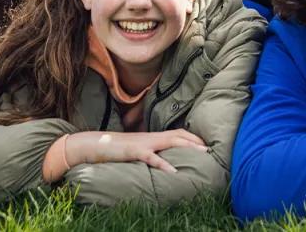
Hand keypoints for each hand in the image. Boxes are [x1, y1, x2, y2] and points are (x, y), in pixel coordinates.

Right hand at [65, 129, 206, 173]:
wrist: (95, 144)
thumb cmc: (115, 149)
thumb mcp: (135, 150)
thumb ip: (149, 152)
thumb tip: (160, 158)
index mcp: (152, 137)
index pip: (176, 133)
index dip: (191, 137)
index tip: (205, 144)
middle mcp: (151, 137)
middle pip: (178, 135)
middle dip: (195, 140)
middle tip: (210, 149)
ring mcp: (143, 143)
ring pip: (170, 142)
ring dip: (187, 147)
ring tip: (201, 154)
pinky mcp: (134, 151)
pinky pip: (151, 157)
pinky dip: (163, 164)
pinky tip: (173, 171)